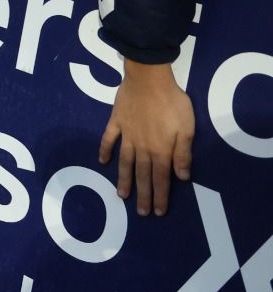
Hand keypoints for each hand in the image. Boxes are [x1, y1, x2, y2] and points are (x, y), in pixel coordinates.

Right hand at [99, 60, 193, 216]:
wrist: (148, 78)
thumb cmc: (172, 102)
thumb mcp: (187, 128)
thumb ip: (183, 153)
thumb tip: (182, 176)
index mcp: (161, 149)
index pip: (162, 178)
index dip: (161, 196)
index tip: (158, 212)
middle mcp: (142, 147)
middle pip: (142, 175)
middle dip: (143, 195)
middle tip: (141, 213)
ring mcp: (126, 135)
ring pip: (125, 162)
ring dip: (123, 179)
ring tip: (121, 195)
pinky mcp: (116, 122)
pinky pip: (108, 139)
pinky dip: (105, 150)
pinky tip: (103, 161)